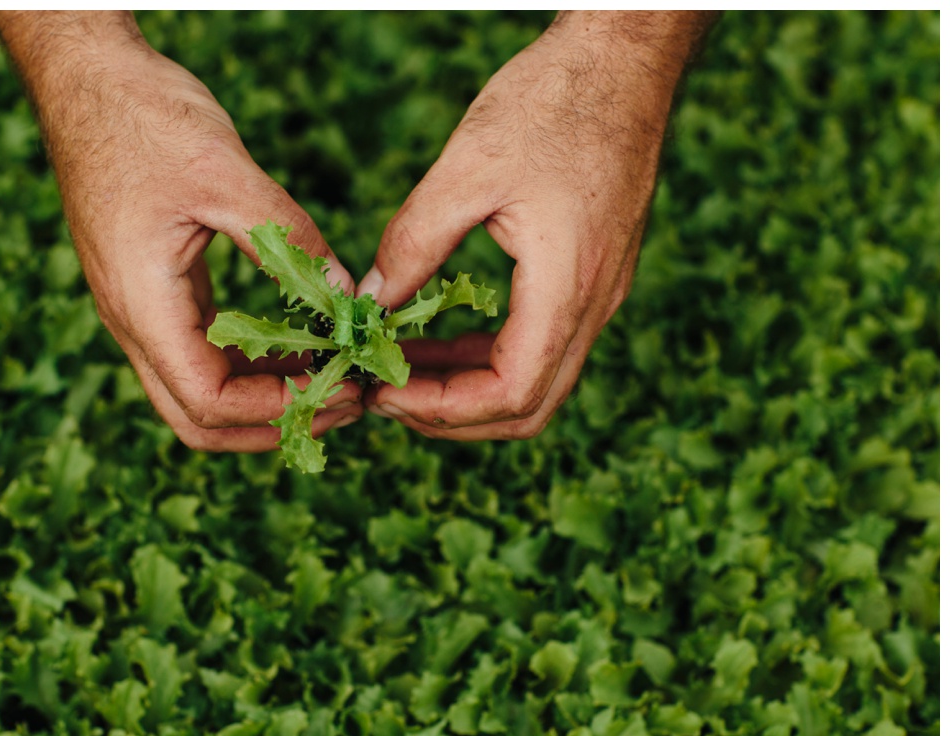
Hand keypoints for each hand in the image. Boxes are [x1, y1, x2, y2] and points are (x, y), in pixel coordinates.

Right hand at [0, 12, 361, 450]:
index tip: (342, 390)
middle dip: (274, 424)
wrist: (86, 79)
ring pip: (200, 391)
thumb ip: (286, 240)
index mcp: (142, 305)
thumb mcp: (224, 174)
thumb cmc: (143, 118)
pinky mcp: (155, 290)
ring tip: (333, 375)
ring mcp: (140, 310)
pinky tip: (301, 341)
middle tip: (344, 403)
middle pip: (198, 419)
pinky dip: (252, 361)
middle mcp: (134, 322)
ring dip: (265, 397)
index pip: (209, 401)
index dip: (279, 410)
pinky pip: (202, 351)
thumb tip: (346, 297)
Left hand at [358, 11, 714, 439]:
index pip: (510, 394)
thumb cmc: (553, 102)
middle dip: (452, 415)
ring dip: (467, 388)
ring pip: (536, 380)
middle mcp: (594, 304)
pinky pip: (541, 343)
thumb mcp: (468, 168)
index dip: (441, 409)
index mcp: (567, 288)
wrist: (624, 58)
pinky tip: (440, 337)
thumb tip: (371, 303)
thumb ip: (415, 241)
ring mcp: (599, 293)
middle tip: (386, 396)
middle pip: (528, 407)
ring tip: (402, 370)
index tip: (382, 392)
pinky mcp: (592, 275)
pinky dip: (487, 355)